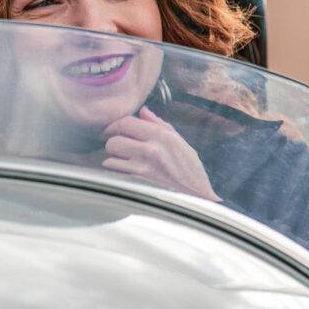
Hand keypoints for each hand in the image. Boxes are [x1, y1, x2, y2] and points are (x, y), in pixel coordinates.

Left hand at [102, 109, 217, 200]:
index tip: (113, 130)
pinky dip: (115, 171)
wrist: (198, 197)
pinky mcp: (137, 183)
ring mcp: (143, 168)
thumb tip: (143, 111)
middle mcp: (151, 149)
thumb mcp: (180, 143)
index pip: (126, 122)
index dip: (115, 125)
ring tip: (122, 159)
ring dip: (113, 158)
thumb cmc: (191, 171)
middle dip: (112, 142)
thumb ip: (159, 125)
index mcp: (162, 136)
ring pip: (110, 156)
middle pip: (114, 139)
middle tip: (118, 146)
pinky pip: (115, 172)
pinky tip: (123, 171)